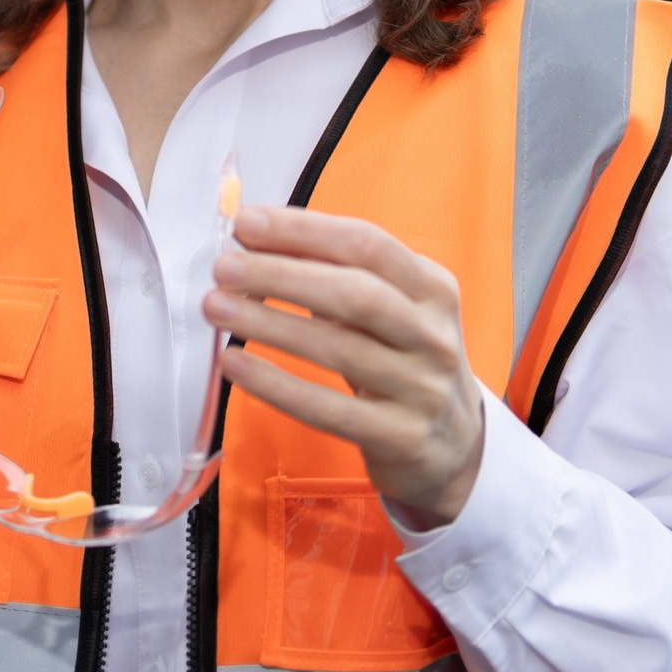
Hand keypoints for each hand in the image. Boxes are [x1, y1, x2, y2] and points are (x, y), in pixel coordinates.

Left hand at [205, 206, 486, 524]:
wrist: (453, 447)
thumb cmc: (404, 360)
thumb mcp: (392, 310)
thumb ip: (338, 274)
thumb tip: (258, 241)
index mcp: (433, 289)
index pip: (367, 244)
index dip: (304, 230)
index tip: (248, 224)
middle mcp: (433, 335)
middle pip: (354, 294)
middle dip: (282, 274)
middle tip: (225, 268)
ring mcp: (422, 389)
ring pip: (339, 348)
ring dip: (269, 323)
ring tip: (217, 308)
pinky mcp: (400, 437)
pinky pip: (327, 409)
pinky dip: (276, 384)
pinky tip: (237, 363)